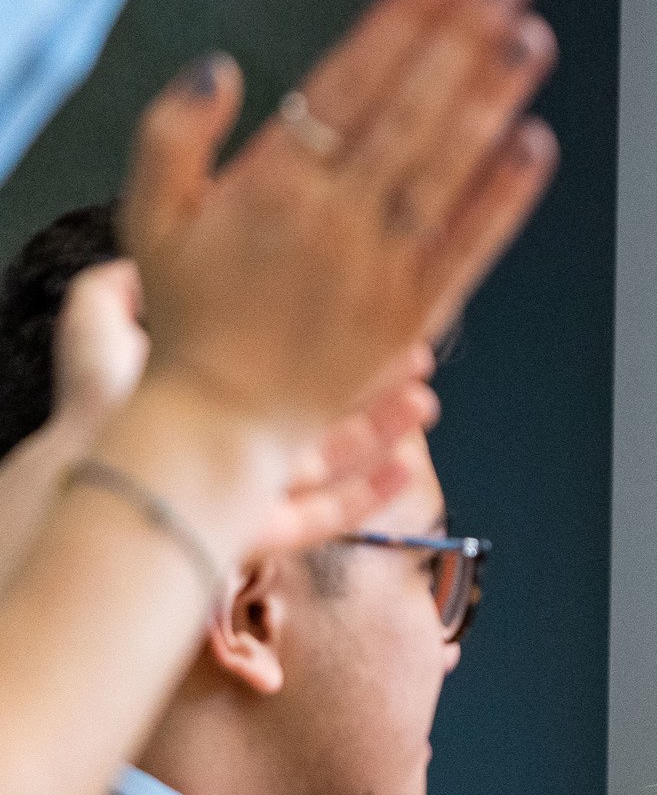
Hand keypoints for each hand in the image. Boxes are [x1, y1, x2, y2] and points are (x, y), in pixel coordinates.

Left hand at [42, 256, 438, 561]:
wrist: (101, 473)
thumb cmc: (97, 404)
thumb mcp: (95, 321)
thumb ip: (114, 288)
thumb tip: (139, 265)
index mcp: (210, 390)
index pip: (280, 360)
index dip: (325, 338)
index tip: (363, 311)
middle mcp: (236, 437)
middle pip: (320, 407)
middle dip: (371, 381)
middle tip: (414, 356)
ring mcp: (255, 486)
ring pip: (336, 458)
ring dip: (383, 430)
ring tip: (422, 403)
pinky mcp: (267, 529)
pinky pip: (333, 514)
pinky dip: (373, 493)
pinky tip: (403, 467)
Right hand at [120, 0, 558, 448]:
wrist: (222, 418)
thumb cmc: (191, 314)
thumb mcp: (147, 212)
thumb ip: (174, 131)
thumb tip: (222, 68)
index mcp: (274, 181)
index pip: (354, 76)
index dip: (408, 17)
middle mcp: (337, 217)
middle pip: (414, 108)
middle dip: (465, 36)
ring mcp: (385, 265)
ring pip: (450, 166)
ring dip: (497, 98)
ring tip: (532, 37)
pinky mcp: (418, 312)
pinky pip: (473, 245)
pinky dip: (507, 196)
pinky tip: (536, 145)